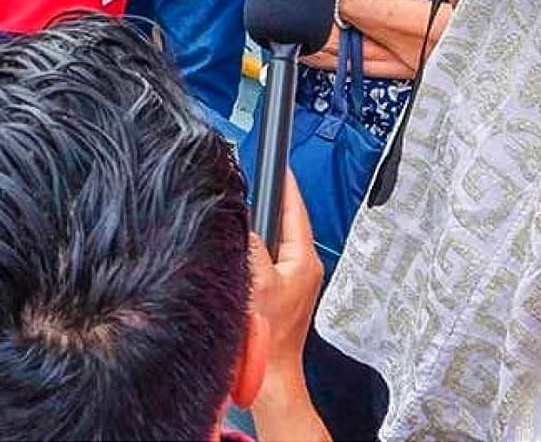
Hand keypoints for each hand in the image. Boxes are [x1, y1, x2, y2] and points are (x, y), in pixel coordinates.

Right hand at [247, 169, 322, 389]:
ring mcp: (292, 281)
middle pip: (284, 222)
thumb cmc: (268, 339)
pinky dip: (251, 249)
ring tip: (238, 213)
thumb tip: (241, 217)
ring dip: (257, 229)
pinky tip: (235, 250)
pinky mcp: (279, 293)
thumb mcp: (256, 280)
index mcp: (304, 259)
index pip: (295, 208)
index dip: (285, 182)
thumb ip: (250, 243)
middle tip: (249, 181)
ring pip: (273, 241)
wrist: (269, 378)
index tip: (277, 162)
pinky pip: (265, 259)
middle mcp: (302, 267)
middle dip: (267, 201)